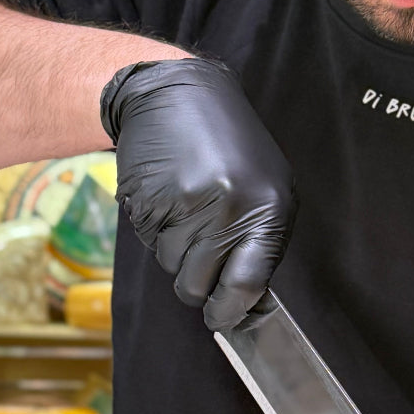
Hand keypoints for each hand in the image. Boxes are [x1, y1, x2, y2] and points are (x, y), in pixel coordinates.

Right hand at [101, 58, 295, 330]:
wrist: (174, 94)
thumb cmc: (230, 145)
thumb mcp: (267, 188)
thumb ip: (262, 242)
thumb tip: (248, 299)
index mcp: (266, 209)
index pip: (245, 284)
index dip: (231, 310)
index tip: (224, 319)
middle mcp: (226, 211)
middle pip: (201, 285)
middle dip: (200, 285)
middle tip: (202, 255)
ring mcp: (182, 206)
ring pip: (172, 268)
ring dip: (177, 253)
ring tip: (188, 211)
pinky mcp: (145, 203)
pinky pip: (149, 244)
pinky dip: (157, 232)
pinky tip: (169, 199)